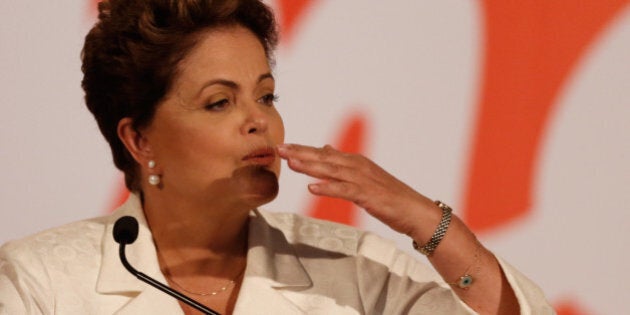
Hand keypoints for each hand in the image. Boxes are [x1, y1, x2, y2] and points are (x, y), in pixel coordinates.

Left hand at [276, 143, 436, 235]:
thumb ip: (343, 163)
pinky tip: (312, 188)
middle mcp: (357, 166)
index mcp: (355, 161)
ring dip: (310, 166)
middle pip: (324, 158)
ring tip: (291, 163)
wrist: (413, 210)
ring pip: (331, 171)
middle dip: (301, 153)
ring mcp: (362, 180)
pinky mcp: (367, 194)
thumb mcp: (364, 174)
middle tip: (280, 149)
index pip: (324, 153)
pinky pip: (344, 190)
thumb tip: (326, 149)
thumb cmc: (388, 195)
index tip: (284, 146)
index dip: (303, 149)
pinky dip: (328, 188)